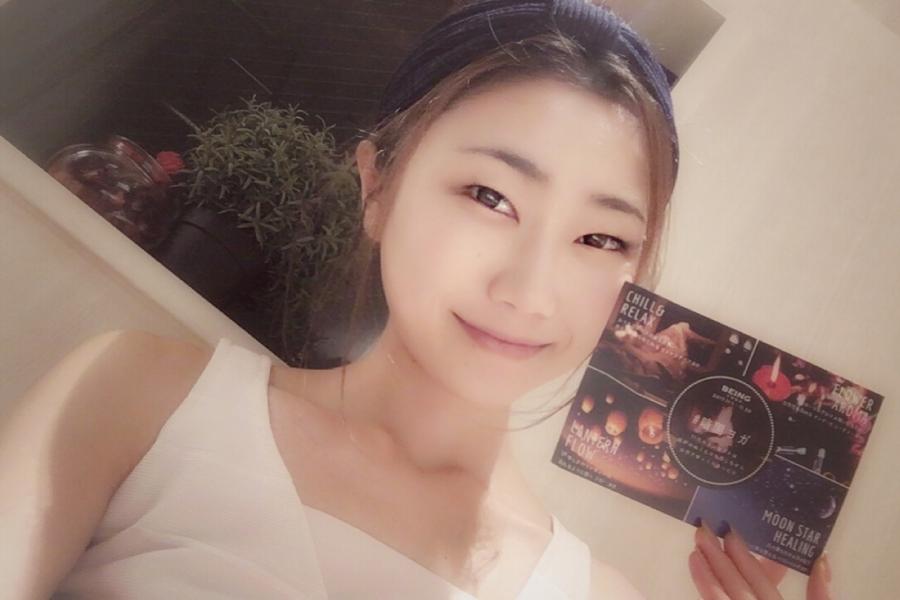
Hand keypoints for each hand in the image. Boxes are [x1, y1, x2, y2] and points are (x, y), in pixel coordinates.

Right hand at [689, 520, 832, 598]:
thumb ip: (822, 595)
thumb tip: (820, 559)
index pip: (762, 579)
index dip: (747, 556)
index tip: (732, 531)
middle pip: (737, 580)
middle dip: (721, 553)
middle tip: (706, 525)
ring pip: (724, 588)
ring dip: (710, 563)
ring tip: (698, 537)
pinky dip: (705, 582)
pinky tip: (694, 561)